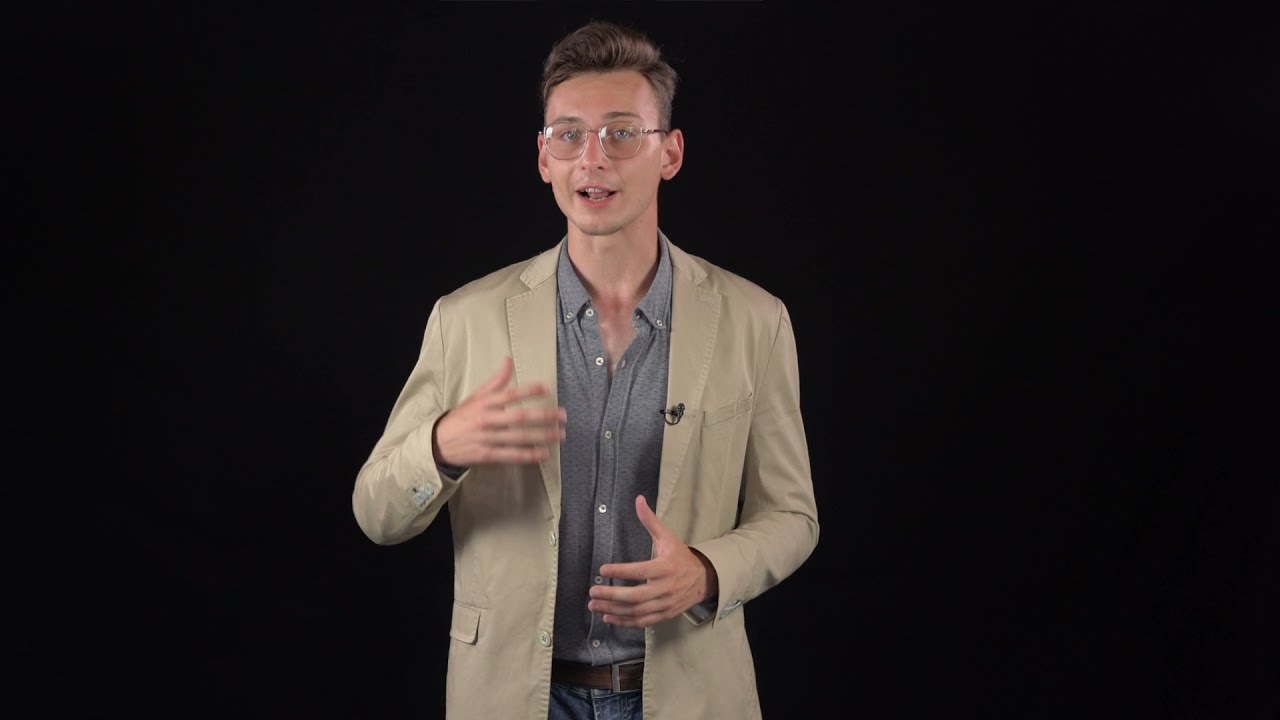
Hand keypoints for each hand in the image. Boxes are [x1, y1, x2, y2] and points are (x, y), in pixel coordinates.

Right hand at [432, 357, 565, 466]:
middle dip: (543, 416)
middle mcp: (487, 420)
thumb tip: (508, 360)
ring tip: (560, 434)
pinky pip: (511, 455)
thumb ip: (495, 381)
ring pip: (519, 437)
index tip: (547, 389)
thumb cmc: (461, 417)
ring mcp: (487, 438)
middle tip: (562, 416)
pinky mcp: (487, 455)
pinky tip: (543, 454)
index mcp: (485, 403)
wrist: (438, 442)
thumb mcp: (476, 396)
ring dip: (542, 436)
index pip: (510, 394)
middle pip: (519, 417)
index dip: (529, 391)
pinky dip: (528, 455)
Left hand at [588, 495, 718, 627]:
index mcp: (666, 568)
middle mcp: (666, 588)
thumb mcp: (668, 537)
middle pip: (636, 596)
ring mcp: (665, 604)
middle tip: (593, 591)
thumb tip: (638, 499)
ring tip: (594, 605)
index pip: (640, 571)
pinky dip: (624, 622)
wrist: (703, 580)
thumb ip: (650, 521)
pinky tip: (608, 617)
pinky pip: (642, 621)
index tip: (602, 569)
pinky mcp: (664, 615)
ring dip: (613, 610)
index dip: (620, 571)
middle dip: (612, 595)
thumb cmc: (681, 557)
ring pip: (637, 611)